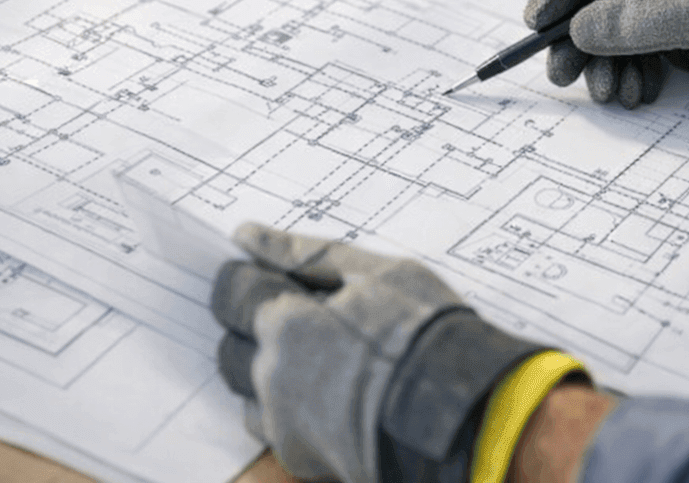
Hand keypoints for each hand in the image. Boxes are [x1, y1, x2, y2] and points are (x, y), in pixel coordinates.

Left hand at [213, 224, 545, 482]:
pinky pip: (268, 423)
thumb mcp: (375, 273)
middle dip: (250, 323)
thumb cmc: (424, 330)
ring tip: (314, 352)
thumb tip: (249, 235)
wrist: (459, 409)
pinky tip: (324, 387)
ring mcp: (282, 420)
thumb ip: (306, 254)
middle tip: (298, 313)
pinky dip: (283, 403)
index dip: (246, 278)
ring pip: (243, 386)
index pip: (231, 292)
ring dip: (264, 365)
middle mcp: (271, 376)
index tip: (265, 273)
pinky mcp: (298, 453)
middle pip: (229, 343)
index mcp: (285, 324)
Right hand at [524, 0, 688, 107]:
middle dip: (578, 37)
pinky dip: (630, 71)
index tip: (539, 26)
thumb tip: (582, 29)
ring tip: (614, 94)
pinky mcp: (681, 24)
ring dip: (604, 62)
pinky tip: (639, 92)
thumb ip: (648, 19)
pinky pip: (637, 46)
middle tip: (564, 75)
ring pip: (612, 26)